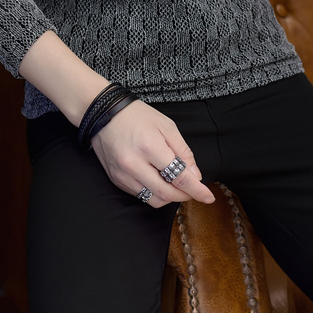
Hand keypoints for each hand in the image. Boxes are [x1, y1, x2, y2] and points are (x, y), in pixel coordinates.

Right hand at [90, 100, 216, 207]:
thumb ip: (183, 151)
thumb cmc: (136, 116)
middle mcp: (134, 164)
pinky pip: (140, 195)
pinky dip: (154, 192)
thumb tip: (194, 175)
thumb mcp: (166, 126)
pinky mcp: (116, 179)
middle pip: (167, 193)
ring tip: (175, 184)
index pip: (179, 177)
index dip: (196, 190)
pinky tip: (158, 180)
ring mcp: (123, 174)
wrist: (104, 113)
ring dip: (169, 196)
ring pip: (153, 199)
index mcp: (150, 146)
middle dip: (184, 195)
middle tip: (193, 190)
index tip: (208, 197)